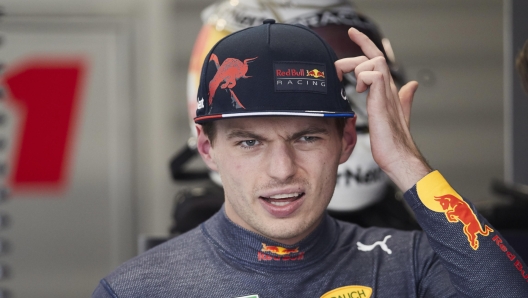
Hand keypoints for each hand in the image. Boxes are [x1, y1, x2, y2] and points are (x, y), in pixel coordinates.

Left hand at [335, 28, 431, 190]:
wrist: (400, 160)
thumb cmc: (394, 144)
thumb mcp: (396, 118)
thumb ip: (404, 100)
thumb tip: (412, 86)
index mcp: (389, 92)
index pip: (378, 62)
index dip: (366, 45)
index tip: (353, 34)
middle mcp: (390, 90)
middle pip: (377, 56)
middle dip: (362, 42)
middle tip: (349, 38)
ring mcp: (387, 95)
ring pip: (375, 62)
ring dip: (359, 67)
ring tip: (354, 84)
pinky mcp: (382, 102)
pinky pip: (374, 76)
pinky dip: (364, 78)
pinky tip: (360, 91)